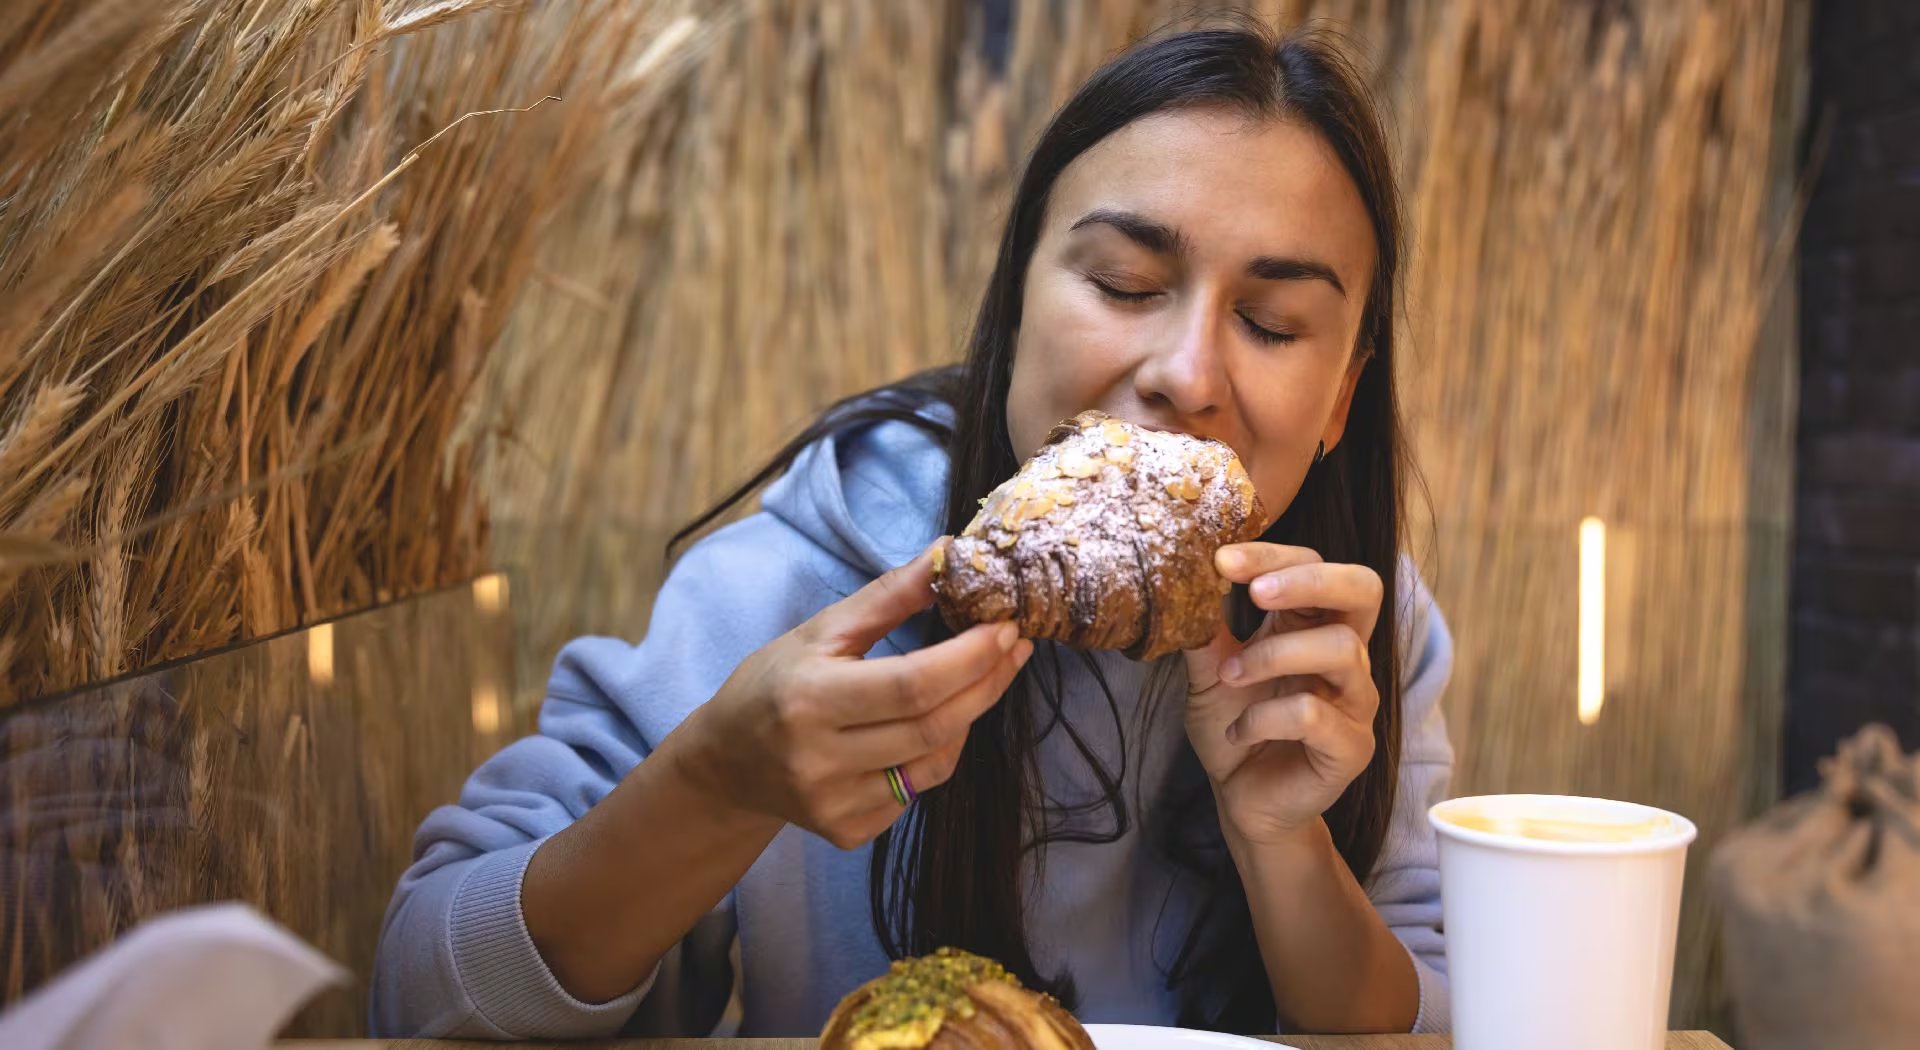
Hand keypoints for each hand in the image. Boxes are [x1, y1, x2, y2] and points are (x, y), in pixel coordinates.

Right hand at [674, 542, 1032, 849]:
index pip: (912, 684)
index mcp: (809, 700)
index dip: (969, 658)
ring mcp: (836, 804)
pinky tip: (937, 724)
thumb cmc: (773, 684)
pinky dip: (939, 753)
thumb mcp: (820, 631)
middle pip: (933, 725)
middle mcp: (820, 760)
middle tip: (1015, 648)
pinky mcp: (848, 833)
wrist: (726, 764)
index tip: (1005, 628)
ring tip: (982, 679)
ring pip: (935, 763)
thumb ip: (887, 597)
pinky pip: (918, 792)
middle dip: (987, 682)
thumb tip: (948, 555)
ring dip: (971, 716)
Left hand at [1182, 543, 1382, 847]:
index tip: (1221, 560)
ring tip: (1230, 676)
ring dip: (1272, 656)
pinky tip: (1238, 732)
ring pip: (1341, 650)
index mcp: (1312, 624)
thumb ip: (1204, 625)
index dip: (1274, 555)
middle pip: (1364, 589)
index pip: (1315, 565)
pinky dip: (1265, 718)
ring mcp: (1354, 701)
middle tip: (1255, 593)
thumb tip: (1184, 572)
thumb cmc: (1233, 724)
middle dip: (1309, 580)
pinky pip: (1315, 715)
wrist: (1240, 798)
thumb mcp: (1208, 668)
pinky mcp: (1351, 747)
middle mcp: (1344, 655)